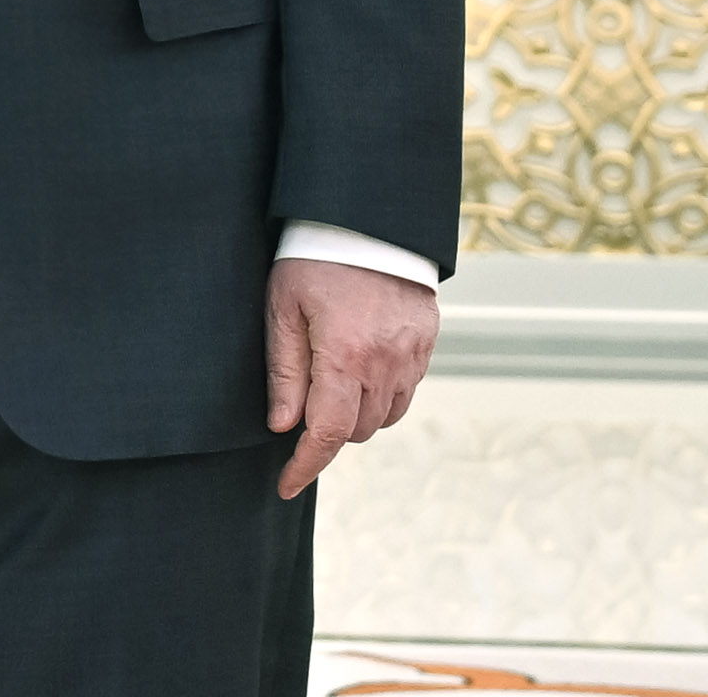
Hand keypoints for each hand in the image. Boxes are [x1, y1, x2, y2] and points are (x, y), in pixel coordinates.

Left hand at [265, 255, 436, 497]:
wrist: (368, 220)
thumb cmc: (313, 260)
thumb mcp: (282, 307)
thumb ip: (284, 370)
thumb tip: (282, 427)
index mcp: (345, 356)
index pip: (328, 433)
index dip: (306, 466)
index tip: (285, 486)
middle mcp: (385, 364)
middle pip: (357, 431)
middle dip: (326, 432)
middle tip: (299, 407)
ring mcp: (411, 357)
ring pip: (384, 417)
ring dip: (355, 416)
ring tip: (328, 383)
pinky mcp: (425, 346)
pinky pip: (404, 392)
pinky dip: (380, 396)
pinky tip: (357, 370)